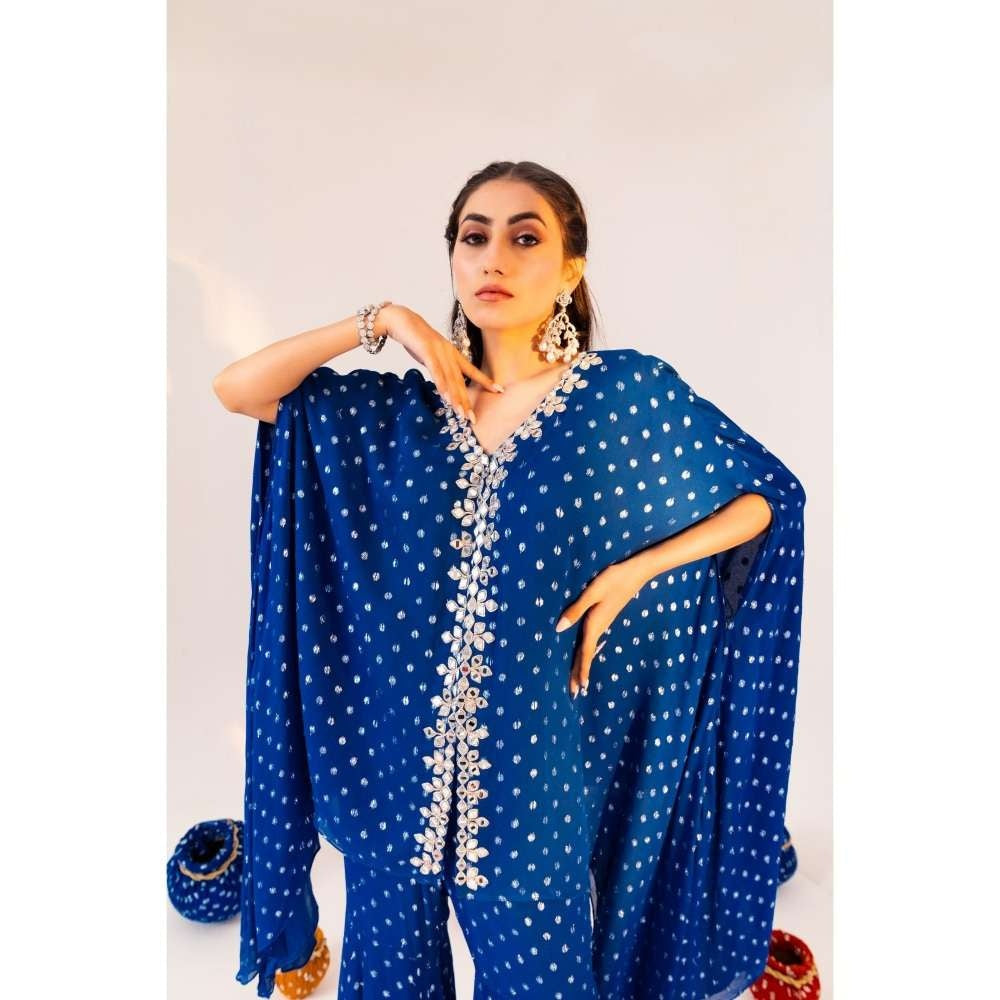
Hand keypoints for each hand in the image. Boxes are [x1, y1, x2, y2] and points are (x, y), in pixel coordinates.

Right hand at [380, 305, 501, 418]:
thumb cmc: (414, 338)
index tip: (499, 390)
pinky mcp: (426, 349)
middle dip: (466, 400)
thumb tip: (443, 383)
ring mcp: (438, 350)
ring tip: (461, 413)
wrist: (399, 318)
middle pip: (460, 380)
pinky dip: (441, 383)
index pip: (471, 370)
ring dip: (455, 397)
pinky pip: (435, 369)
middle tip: (472, 418)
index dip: (485, 380)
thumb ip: (438, 368)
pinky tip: (445, 396)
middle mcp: (448, 352)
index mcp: (451, 353)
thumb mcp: (430, 355)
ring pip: (449, 377)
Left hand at [555, 558, 651, 697]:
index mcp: (594, 624)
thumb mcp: (592, 592)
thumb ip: (575, 610)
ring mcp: (603, 623)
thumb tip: (559, 628)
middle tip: (574, 693)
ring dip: (583, 665)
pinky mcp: (605, 618)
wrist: (636, 572)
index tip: (579, 689)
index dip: (581, 670)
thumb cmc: (613, 579)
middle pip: (587, 655)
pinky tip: (586, 655)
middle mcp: (599, 627)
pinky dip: (587, 653)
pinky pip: (592, 641)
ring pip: (590, 649)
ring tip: (578, 681)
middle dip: (580, 674)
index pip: (585, 652)